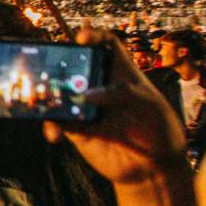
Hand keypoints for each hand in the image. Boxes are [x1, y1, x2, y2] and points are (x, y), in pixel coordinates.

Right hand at [43, 29, 194, 205]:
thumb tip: (86, 96)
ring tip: (46, 104)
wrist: (154, 168)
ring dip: (48, 97)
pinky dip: (50, 126)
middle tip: (47, 69)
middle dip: (58, 64)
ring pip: (60, 93)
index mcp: (122, 73)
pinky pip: (56, 122)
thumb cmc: (159, 130)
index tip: (83, 38)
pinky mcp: (77, 129)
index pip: (107, 45)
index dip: (94, 36)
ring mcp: (86, 107)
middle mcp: (101, 86)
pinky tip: (54, 134)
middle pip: (75, 65)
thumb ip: (121, 94)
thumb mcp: (149, 106)